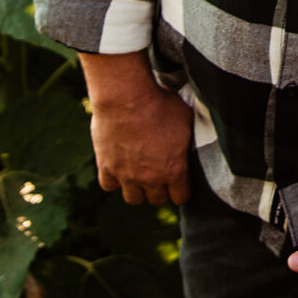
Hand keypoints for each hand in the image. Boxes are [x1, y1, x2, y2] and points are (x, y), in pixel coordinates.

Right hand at [81, 50, 192, 206]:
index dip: (181, 189)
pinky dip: (113, 179)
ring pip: (133, 199)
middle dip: (160, 190)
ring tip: (138, 176)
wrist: (126, 97)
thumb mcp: (186, 119)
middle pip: (157, 200)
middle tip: (158, 176)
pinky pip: (109, 186)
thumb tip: (191, 144)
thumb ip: (188, 140)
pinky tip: (118, 167)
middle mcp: (151, 178)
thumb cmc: (160, 104)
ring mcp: (127, 175)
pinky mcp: (106, 167)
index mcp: (175, 170)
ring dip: (137, 190)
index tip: (179, 182)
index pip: (181, 197)